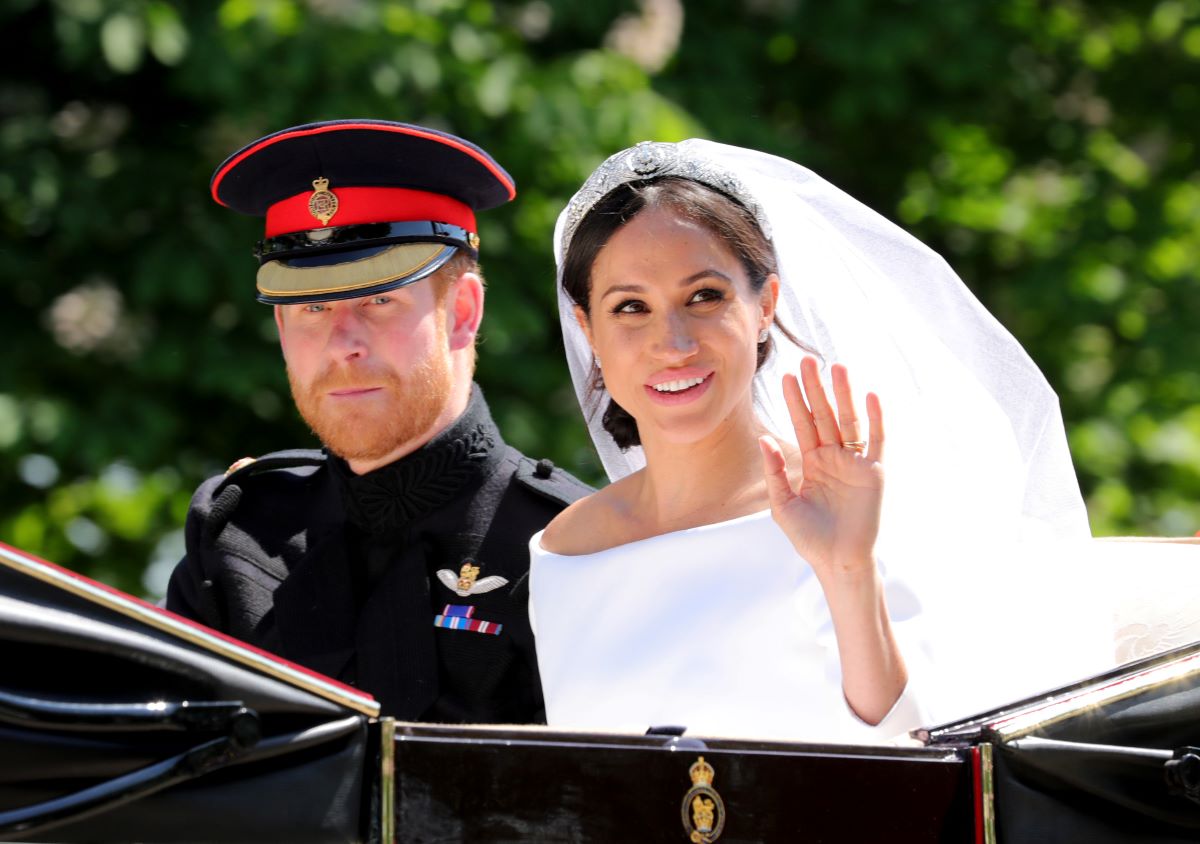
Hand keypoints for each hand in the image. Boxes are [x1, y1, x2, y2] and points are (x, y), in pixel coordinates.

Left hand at [758, 355, 883, 583]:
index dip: (795, 401)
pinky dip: (876, 418)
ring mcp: (855, 463)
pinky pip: (876, 441)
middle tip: (808, 360)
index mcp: (812, 462)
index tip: (786, 376)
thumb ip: (775, 472)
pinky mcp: (874, 472)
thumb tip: (763, 439)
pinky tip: (870, 395)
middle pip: (825, 415)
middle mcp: (833, 457)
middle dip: (817, 389)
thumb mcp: (784, 504)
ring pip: (849, 421)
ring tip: (837, 367)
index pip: (803, 423)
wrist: (837, 561)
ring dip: (844, 394)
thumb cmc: (810, 537)